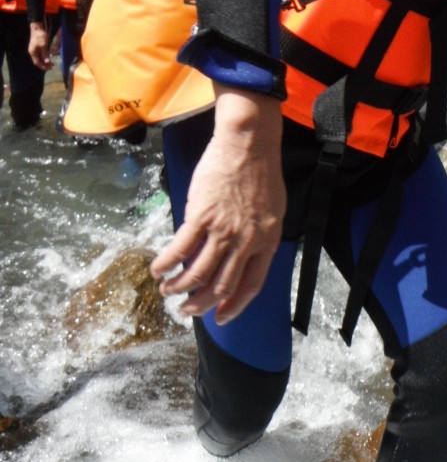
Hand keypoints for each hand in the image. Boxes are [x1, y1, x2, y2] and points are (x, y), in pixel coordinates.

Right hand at [28, 21, 51, 70]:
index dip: (42, 66)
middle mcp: (33, 52)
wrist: (38, 27)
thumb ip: (45, 54)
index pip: (37, 62)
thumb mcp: (43, 45)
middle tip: (51, 67)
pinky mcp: (38, 46)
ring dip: (45, 61)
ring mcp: (35, 49)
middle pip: (38, 61)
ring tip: (51, 63)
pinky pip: (41, 54)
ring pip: (40, 57)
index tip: (49, 69)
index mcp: (33, 52)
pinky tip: (49, 57)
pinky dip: (45, 57)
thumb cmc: (40, 36)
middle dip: (44, 64)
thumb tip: (47, 62)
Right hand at [150, 89, 285, 324]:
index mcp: (266, 241)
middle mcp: (246, 241)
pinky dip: (166, 265)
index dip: (234, 306)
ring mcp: (223, 230)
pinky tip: (157, 269)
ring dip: (179, 288)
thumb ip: (259, 235)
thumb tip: (244, 254)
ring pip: (198, 274)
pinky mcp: (201, 217)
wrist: (248, 144)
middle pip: (221, 285)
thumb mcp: (273, 209)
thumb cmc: (261, 171)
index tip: (220, 317)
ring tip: (167, 291)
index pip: (251, 285)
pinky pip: (180, 250)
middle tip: (186, 309)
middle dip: (201, 304)